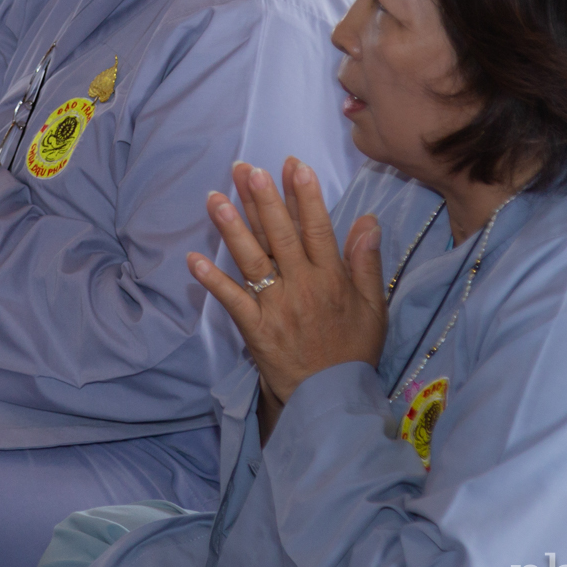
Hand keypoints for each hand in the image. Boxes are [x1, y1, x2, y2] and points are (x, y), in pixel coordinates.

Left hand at [189, 159, 386, 417]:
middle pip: (280, 236)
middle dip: (262, 200)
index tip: (292, 166)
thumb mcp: (373, 307)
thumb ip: (367, 262)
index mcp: (331, 279)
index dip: (304, 196)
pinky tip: (194, 259)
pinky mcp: (255, 329)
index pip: (316, 229)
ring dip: (232, 229)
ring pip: (252, 261)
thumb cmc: (352, 350)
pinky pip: (231, 301)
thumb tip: (367, 221)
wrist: (329, 400)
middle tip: (246, 169)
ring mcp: (276, 307)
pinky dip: (212, 280)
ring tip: (215, 198)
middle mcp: (302, 287)